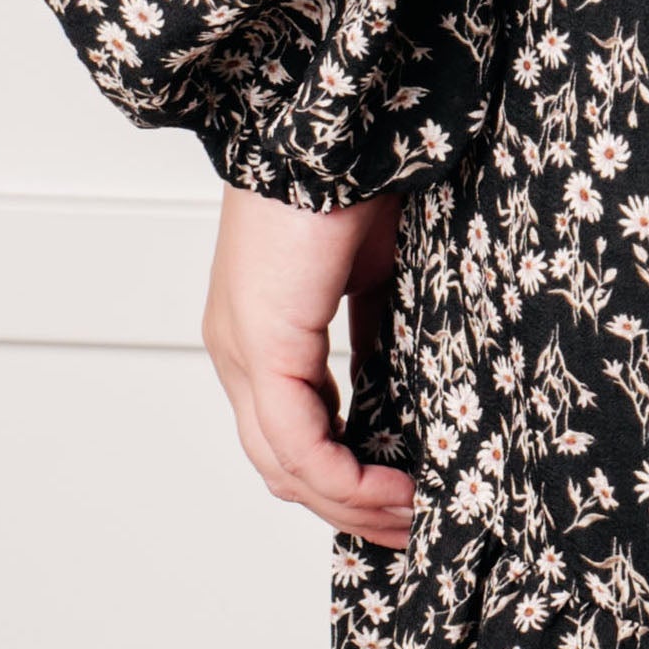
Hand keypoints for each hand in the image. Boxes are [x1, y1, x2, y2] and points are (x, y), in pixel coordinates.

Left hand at [202, 182, 415, 549]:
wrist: (331, 120)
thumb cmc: (356, 171)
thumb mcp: (379, 268)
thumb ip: (380, 328)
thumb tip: (410, 381)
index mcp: (262, 327)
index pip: (289, 430)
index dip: (342, 475)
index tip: (400, 496)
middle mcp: (238, 349)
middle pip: (282, 465)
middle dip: (347, 507)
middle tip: (407, 528)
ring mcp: (242, 351)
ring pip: (285, 467)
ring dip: (350, 504)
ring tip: (409, 517)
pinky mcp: (263, 345)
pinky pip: (298, 445)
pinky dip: (347, 479)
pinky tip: (394, 488)